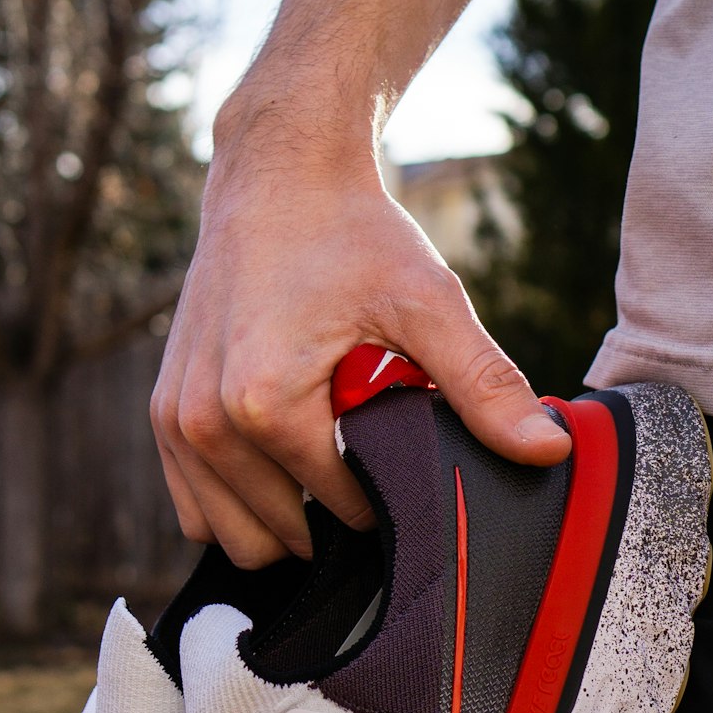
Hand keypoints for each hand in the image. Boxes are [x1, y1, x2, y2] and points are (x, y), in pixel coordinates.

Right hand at [151, 115, 569, 568]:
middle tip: (361, 447)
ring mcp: (174, 422)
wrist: (277, 176)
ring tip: (321, 452)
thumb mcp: (429, 303)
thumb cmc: (352, 235)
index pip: (341, 508)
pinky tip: (279, 461)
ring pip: (230, 534)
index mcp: (265, 406)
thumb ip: (484, 385)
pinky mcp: (162, 413)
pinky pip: (196, 507)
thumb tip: (550, 449)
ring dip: (280, 516)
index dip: (386, 489)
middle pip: (282, 536)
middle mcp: (205, 423)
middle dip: (329, 510)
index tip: (402, 442)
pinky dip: (237, 501)